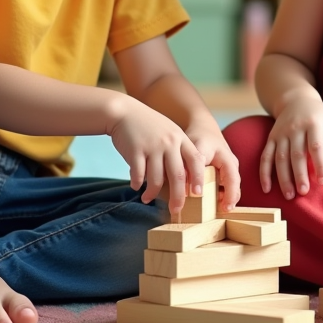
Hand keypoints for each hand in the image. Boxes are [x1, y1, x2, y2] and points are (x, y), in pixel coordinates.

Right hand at [107, 97, 204, 212]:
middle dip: (179, 197)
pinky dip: (137, 184)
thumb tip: (185, 179)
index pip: (196, 161)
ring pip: (157, 179)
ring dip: (153, 193)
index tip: (198, 194)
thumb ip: (178, 151)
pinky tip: (136, 187)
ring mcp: (152, 147)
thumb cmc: (148, 126)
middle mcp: (169, 143)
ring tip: (148, 199)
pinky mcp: (135, 151)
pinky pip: (139, 175)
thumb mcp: (169, 132)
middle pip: (178, 175)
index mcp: (180, 138)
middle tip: (177, 210)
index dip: (198, 179)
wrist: (124, 112)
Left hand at [185, 116, 240, 212]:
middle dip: (229, 201)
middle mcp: (232, 167)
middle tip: (221, 214)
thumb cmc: (200, 137)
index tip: (225, 207)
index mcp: (229, 161)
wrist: (203, 128)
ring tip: (214, 213)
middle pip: (234, 188)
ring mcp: (228, 171)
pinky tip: (208, 205)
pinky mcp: (222, 175)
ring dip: (224, 201)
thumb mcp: (196, 148)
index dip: (230, 194)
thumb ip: (194, 165)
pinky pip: (223, 188)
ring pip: (230, 190)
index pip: (233, 180)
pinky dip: (218, 196)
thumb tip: (187, 184)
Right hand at [260, 92, 322, 199]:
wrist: (295, 100)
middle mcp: (295, 128)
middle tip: (303, 192)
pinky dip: (264, 173)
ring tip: (289, 195)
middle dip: (299, 175)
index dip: (319, 164)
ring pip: (280, 157)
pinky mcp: (270, 138)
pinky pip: (265, 157)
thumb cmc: (317, 116)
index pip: (316, 146)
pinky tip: (266, 188)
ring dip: (283, 178)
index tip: (322, 182)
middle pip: (296, 154)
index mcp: (313, 123)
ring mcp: (280, 133)